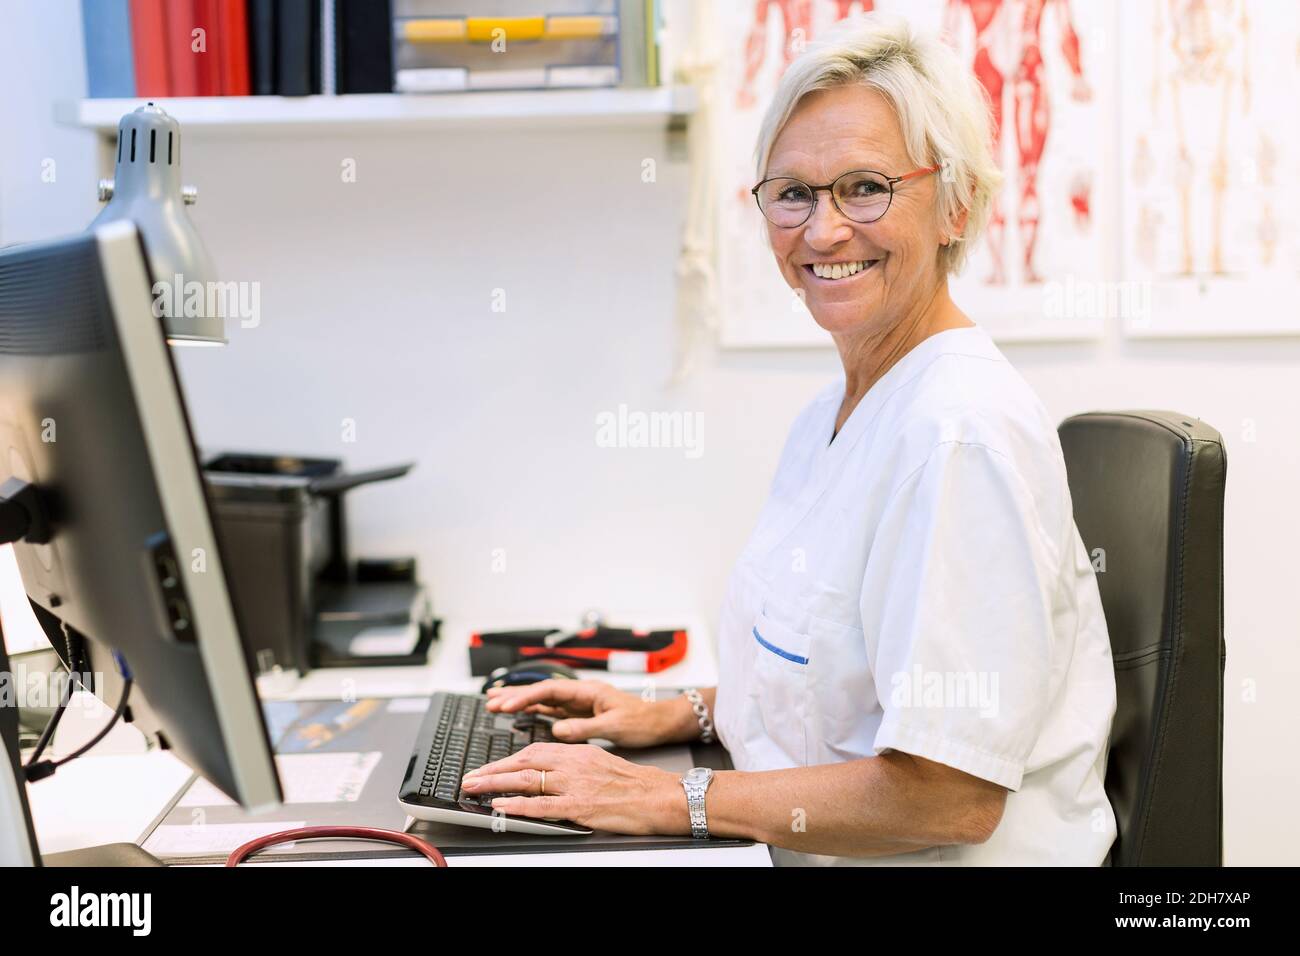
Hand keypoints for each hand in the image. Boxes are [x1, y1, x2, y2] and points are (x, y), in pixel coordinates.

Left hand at [460, 742, 687, 834]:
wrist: (660, 796)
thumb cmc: (635, 784)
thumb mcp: (601, 763)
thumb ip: (574, 765)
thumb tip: (550, 772)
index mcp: (578, 752)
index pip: (534, 750)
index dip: (507, 759)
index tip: (489, 766)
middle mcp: (574, 763)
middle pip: (524, 761)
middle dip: (493, 769)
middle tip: (470, 777)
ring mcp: (576, 784)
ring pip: (527, 780)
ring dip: (495, 784)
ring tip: (475, 788)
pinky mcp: (580, 806)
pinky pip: (542, 806)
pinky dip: (518, 806)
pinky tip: (501, 807)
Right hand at [484, 679, 684, 747]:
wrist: (660, 723)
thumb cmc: (643, 722)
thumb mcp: (614, 726)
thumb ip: (585, 728)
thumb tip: (557, 729)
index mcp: (589, 691)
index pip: (551, 689)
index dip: (527, 695)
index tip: (507, 704)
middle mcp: (582, 694)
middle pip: (543, 691)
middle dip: (516, 695)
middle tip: (490, 701)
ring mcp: (580, 703)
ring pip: (545, 700)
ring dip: (521, 702)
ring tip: (496, 705)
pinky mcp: (581, 714)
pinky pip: (552, 710)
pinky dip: (534, 711)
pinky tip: (521, 713)